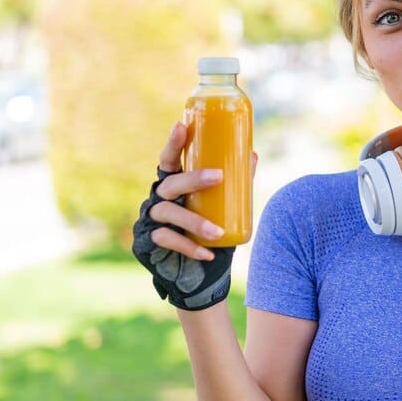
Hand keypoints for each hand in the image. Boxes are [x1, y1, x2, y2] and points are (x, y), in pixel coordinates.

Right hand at [130, 122, 256, 310]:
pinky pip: (167, 241)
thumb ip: (237, 183)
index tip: (181, 125)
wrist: (202, 275)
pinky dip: (188, 247)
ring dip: (194, 222)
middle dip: (193, 179)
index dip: (172, 143)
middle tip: (218, 177)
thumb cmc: (212, 232)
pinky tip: (206, 253)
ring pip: (168, 213)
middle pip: (170, 183)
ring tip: (218, 233)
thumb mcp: (225, 206)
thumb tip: (253, 155)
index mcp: (174, 185)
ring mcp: (151, 220)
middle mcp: (159, 199)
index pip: (169, 160)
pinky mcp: (149, 242)